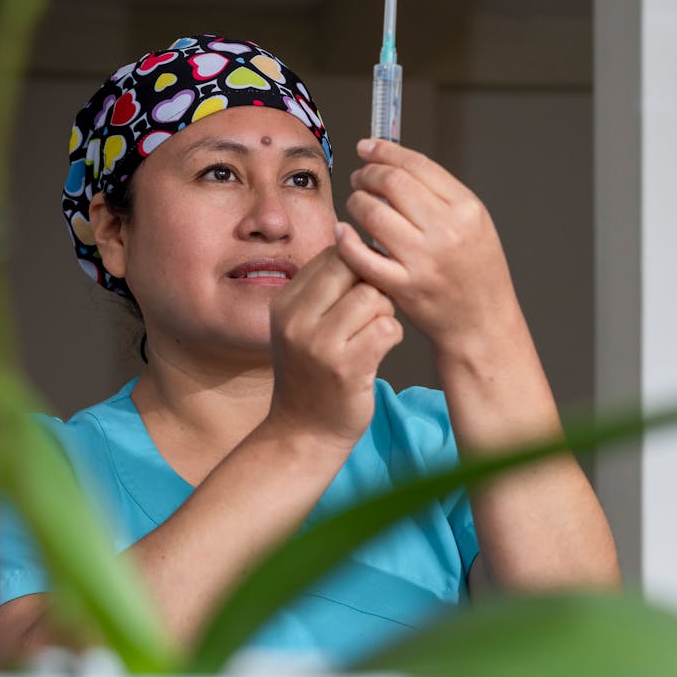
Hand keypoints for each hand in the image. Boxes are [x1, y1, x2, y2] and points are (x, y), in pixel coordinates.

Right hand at [267, 246, 402, 446]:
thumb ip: (323, 290)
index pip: (332, 256)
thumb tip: (360, 243)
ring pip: (375, 297)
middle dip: (372, 285)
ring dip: (385, 313)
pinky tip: (379, 351)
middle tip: (371, 312)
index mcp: (284, 302)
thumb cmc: (312, 374)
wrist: (304, 433)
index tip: (358, 293)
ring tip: (374, 333)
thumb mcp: (301, 327)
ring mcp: (319, 345)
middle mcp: (296, 320)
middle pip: (354, 268)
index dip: (357, 267)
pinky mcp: (346, 368)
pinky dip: (392, 336)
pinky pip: (388, 328)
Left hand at [336, 139, 522, 360]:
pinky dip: (347, 240)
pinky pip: (362, 255)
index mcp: (466, 208)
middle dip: (366, 175)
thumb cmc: (475, 271)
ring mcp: (424, 259)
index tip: (366, 148)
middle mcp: (446, 230)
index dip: (385, 151)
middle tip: (359, 178)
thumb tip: (394, 163)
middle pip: (391, 183)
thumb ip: (439, 194)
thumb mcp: (473, 224)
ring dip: (356, 203)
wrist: (482, 322)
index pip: (416, 165)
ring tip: (356, 205)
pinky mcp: (404, 286)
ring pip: (372, 213)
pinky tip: (343, 233)